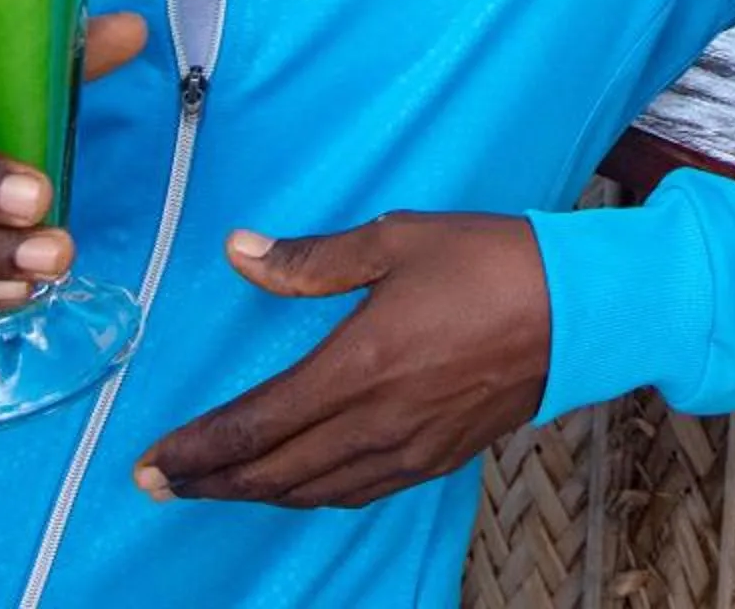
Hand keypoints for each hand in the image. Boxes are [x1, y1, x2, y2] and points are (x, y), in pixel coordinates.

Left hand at [134, 213, 550, 508]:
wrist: (582, 310)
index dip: (198, 450)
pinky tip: (301, 484)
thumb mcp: (398, 240)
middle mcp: (377, 422)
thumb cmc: (491, 262)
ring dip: (258, 494)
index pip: (255, 426)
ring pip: (315, 492)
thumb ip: (313, 258)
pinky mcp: (439, 458)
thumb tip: (240, 252)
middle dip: (211, 483)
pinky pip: (359, 492)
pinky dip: (314, 495)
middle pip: (274, 475)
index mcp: (359, 366)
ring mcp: (410, 448)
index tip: (152, 462)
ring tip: (218, 486)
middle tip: (162, 484)